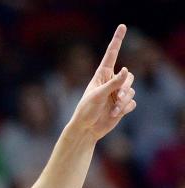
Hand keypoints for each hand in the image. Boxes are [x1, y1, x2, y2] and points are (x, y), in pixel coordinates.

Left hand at [70, 24, 136, 139]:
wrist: (86, 130)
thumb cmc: (86, 111)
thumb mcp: (97, 95)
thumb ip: (113, 83)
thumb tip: (126, 69)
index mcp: (102, 75)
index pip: (111, 55)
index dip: (117, 40)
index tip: (122, 27)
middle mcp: (111, 82)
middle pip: (129, 76)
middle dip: (125, 87)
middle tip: (118, 97)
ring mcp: (117, 93)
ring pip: (132, 90)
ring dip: (124, 101)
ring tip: (113, 109)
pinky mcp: (122, 105)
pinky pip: (132, 102)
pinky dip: (125, 109)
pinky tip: (115, 114)